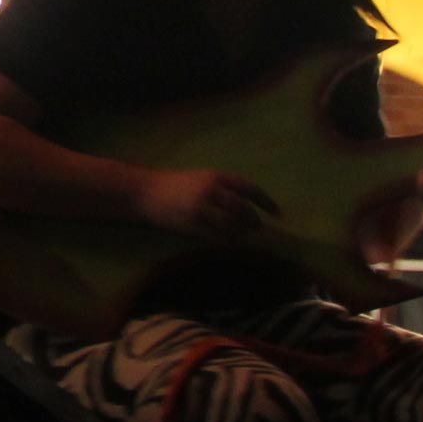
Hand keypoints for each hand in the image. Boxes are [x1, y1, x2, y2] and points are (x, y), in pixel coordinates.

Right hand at [128, 167, 274, 243]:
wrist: (145, 192)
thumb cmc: (174, 185)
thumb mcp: (201, 178)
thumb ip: (222, 189)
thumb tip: (248, 207)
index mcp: (215, 176)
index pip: (248, 188)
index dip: (265, 201)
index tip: (277, 213)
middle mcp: (211, 190)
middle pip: (243, 209)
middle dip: (253, 221)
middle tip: (258, 230)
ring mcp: (201, 208)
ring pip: (232, 226)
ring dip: (241, 234)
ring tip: (244, 238)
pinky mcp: (192, 224)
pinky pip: (216, 238)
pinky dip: (227, 242)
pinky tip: (229, 245)